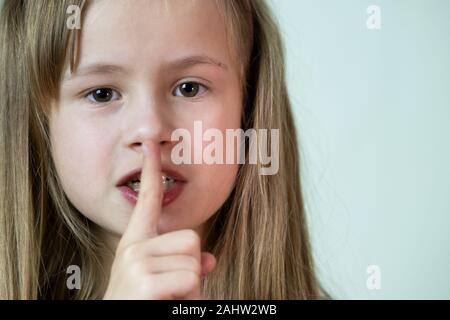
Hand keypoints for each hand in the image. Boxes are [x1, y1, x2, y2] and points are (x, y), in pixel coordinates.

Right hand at [103, 141, 216, 298]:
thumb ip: (186, 266)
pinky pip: (189, 277)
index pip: (147, 201)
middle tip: (171, 290)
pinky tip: (165, 302)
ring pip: (194, 260)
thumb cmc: (144, 304)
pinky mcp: (142, 279)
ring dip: (190, 286)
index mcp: (136, 243)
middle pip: (191, 239)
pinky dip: (187, 296)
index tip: (150, 144)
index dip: (150, 171)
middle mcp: (132, 247)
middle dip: (191, 268)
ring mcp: (135, 262)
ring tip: (167, 298)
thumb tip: (209, 260)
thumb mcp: (164, 282)